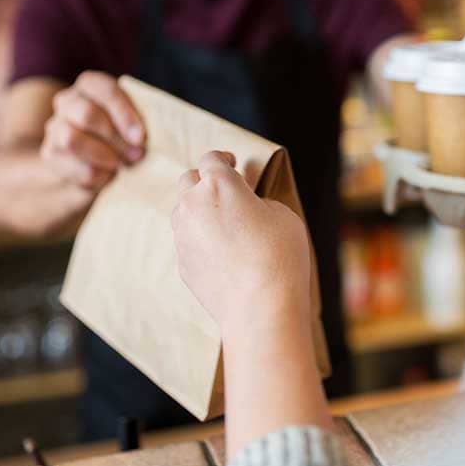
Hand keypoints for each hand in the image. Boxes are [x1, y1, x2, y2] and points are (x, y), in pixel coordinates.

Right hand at [40, 71, 145, 191]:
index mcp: (90, 86)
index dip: (123, 112)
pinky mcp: (51, 156)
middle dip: (116, 139)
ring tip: (121, 165)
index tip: (140, 137)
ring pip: (71, 139)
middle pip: (87, 114)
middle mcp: (68, 103)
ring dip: (103, 155)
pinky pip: (72, 166)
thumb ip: (138, 122)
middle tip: (138, 155)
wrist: (90, 167)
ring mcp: (54, 129)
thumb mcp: (133, 125)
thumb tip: (145, 137)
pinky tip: (108, 176)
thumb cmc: (123, 139)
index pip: (103, 89)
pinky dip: (97, 176)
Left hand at [172, 151, 312, 328]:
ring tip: (225, 225)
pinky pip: (188, 242)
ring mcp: (182, 235)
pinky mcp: (181, 263)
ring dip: (199, 211)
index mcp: (218, 184)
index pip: (212, 158)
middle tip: (225, 191)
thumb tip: (249, 208)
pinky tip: (223, 254)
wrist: (260, 307)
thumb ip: (260, 203)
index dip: (223, 158)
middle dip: (205, 181)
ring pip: (183, 212)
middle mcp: (193, 204)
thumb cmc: (278, 256)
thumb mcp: (283, 215)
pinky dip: (200, 241)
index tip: (232, 163)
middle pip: (189, 180)